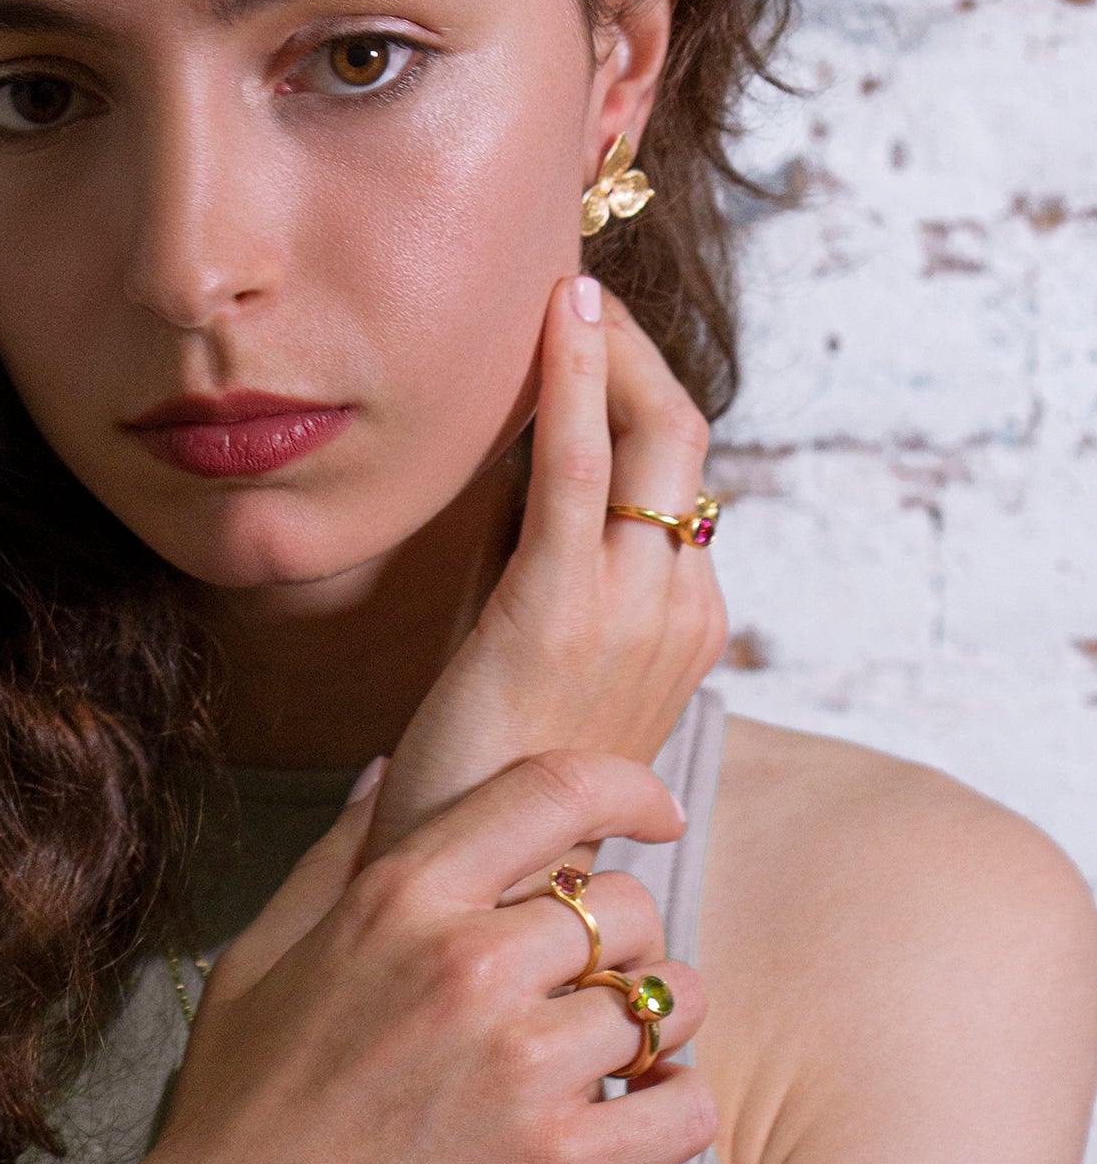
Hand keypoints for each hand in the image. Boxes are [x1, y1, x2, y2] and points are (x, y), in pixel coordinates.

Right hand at [144, 750, 711, 1163]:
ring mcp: (514, 1065)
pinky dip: (678, 1109)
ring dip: (659, 1030)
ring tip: (622, 1060)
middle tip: (600, 989)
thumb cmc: (234, 1110)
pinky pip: (683, 1108)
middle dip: (630, 944)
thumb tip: (391, 768)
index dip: (628, 789)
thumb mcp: (263, 955)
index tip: (657, 814)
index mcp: (400, 897)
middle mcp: (466, 963)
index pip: (556, 788)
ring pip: (665, 1004)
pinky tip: (641, 1118)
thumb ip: (339, 856)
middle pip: (629, 906)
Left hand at [368, 277, 727, 864]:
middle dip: (636, 353)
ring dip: (606, 350)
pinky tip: (557, 320)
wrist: (477, 875)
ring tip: (565, 288)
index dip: (634, 389)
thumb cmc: (486, 759)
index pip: (677, 473)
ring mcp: (634, 607)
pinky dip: (571, 382)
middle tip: (574, 295)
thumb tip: (506, 450)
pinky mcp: (561, 609)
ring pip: (654, 435)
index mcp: (685, 618)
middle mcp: (681, 606)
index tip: (584, 329)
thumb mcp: (524, 634)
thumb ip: (526, 547)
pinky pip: (575, 467)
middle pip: (685, 437)